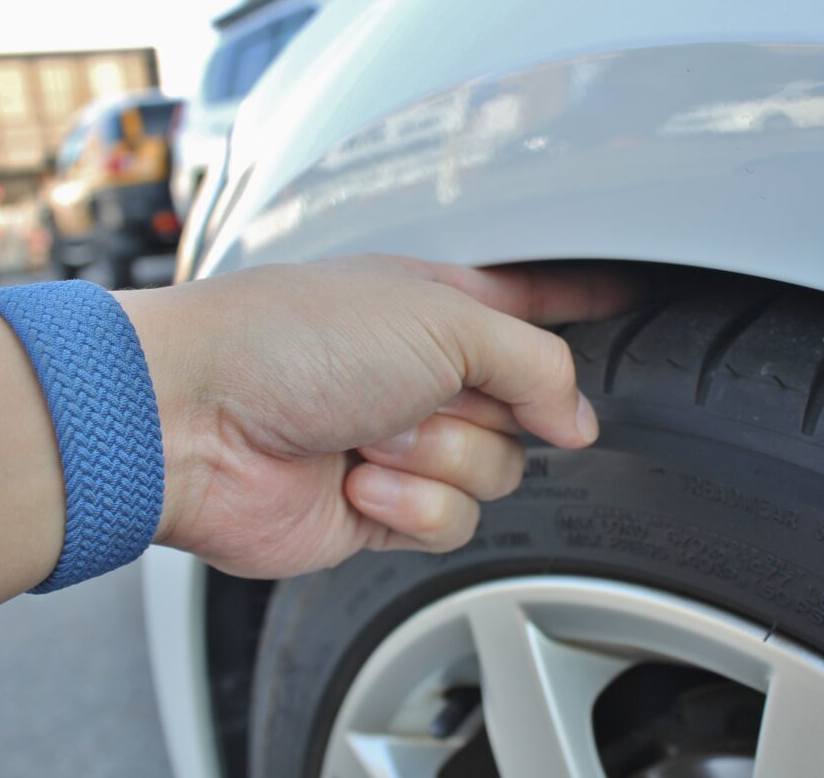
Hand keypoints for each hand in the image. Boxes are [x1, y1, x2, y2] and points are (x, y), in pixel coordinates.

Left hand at [120, 256, 635, 578]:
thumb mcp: (440, 318)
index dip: (585, 301)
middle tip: (419, 393)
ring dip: (436, 459)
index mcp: (439, 307)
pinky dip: (407, 506)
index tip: (630, 300)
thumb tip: (580, 420)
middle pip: (529, 409)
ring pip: (495, 474)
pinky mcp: (383, 509)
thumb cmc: (288, 339)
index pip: (536, 304)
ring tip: (369, 437)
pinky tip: (354, 482)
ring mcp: (405, 443)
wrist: (192, 422)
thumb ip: (535, 364)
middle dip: (481, 410)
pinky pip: (450, 523)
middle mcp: (426, 373)